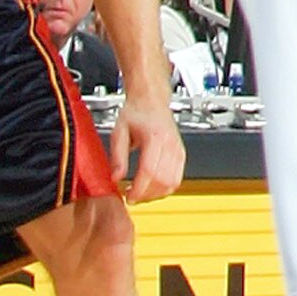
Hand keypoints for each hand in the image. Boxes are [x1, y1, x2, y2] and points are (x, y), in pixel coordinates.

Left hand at [112, 90, 186, 204]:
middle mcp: (170, 143)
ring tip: (141, 193)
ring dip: (156, 194)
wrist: (151, 99)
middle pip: (162, 180)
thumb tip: (116, 177)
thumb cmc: (136, 112)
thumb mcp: (119, 131)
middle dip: (146, 195)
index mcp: (154, 137)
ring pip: (172, 182)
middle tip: (132, 196)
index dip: (139, 189)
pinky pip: (178, 178)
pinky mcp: (181, 153)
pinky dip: (166, 188)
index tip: (128, 197)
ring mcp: (177, 149)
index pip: (150, 171)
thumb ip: (117, 156)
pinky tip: (153, 187)